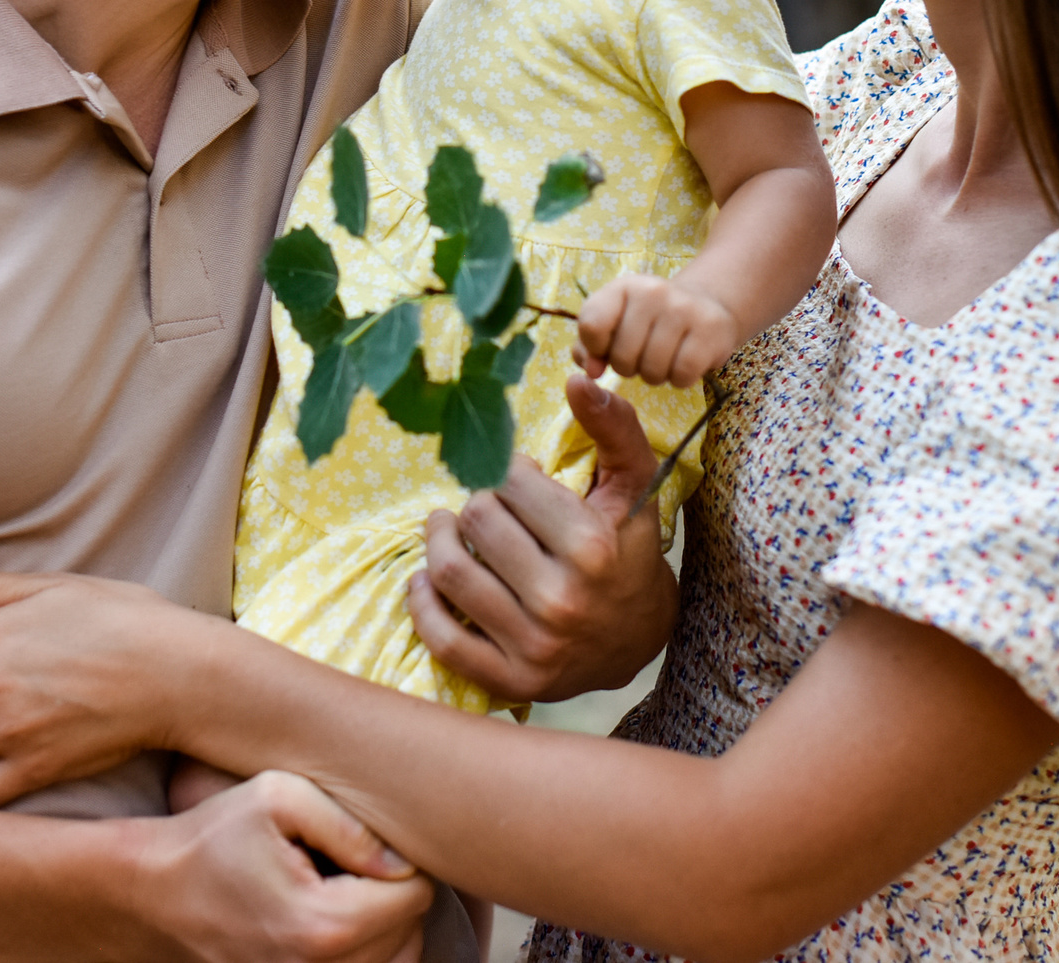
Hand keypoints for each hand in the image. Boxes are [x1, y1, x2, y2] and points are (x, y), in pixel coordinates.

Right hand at [131, 769, 432, 962]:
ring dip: (385, 927)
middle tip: (353, 862)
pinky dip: (366, 951)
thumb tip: (401, 859)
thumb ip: (348, 823)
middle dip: (393, 894)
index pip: (415, 896)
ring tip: (347, 890)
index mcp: (324, 923)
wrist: (151, 890)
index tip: (363, 841)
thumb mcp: (277, 797)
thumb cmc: (212, 836)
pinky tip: (338, 918)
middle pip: (410, 934)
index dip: (401, 860)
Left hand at [407, 373, 678, 704]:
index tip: (515, 478)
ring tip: (443, 529)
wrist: (637, 641)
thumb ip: (613, 428)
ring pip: (449, 572)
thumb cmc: (628, 551)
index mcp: (591, 548)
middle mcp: (561, 600)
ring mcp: (533, 645)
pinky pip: (443, 638)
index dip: (504, 470)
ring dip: (435, 541)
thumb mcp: (634, 486)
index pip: (508, 482)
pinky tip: (424, 580)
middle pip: (474, 521)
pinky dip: (421, 603)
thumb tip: (577, 377)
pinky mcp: (509, 681)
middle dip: (474, 503)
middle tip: (482, 505)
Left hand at [576, 272, 739, 387]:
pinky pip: (682, 375)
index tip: (608, 347)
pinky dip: (680, 379)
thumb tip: (592, 371)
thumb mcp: (614, 324)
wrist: (705, 305)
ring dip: (655, 375)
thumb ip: (588, 349)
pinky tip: (684, 363)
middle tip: (643, 355)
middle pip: (622, 357)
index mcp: (622, 287)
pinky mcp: (710, 329)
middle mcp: (652, 291)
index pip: (591, 326)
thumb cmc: (648, 322)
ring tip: (664, 358)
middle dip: (629, 367)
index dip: (596, 348)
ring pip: (652, 370)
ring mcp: (683, 308)